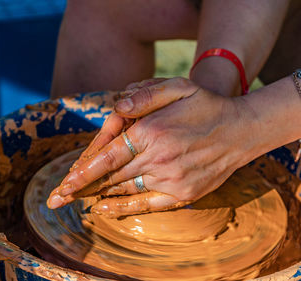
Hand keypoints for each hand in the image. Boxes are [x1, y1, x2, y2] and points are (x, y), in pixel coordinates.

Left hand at [47, 78, 260, 217]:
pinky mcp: (183, 194)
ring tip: (76, 201)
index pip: (107, 157)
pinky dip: (122, 208)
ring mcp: (171, 179)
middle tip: (58, 198)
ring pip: (125, 190)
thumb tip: (115, 109)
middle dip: (82, 188)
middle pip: (111, 177)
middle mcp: (159, 158)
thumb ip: (144, 94)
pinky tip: (103, 210)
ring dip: (98, 196)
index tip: (63, 184)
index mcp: (152, 131)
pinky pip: (146, 205)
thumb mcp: (178, 86)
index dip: (82, 172)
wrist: (241, 131)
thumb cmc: (206, 106)